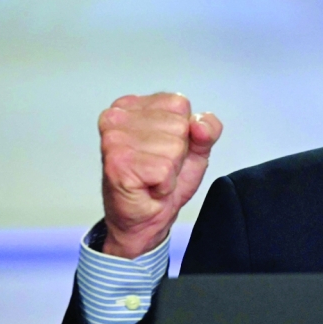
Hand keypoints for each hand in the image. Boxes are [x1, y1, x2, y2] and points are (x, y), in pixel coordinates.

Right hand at [98, 93, 222, 258]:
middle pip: (178, 126)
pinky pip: (165, 169)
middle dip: (177, 152)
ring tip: (152, 176)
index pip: (179, 104)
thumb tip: (199, 124)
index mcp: (133, 105)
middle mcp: (117, 116)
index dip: (183, 133)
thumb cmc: (162, 181)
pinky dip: (164, 184)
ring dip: (170, 169)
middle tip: (157, 166)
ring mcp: (115, 139)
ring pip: (174, 147)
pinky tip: (148, 186)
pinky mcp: (118, 163)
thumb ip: (207, 129)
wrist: (146, 219)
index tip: (163, 149)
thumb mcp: (196, 148)